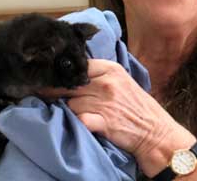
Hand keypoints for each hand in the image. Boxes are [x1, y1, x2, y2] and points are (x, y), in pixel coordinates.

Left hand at [42, 59, 194, 174]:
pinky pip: (79, 118)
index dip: (60, 73)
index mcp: (110, 69)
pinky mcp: (104, 121)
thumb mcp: (121, 81)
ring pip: (70, 102)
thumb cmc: (136, 106)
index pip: (76, 65)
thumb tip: (67, 71)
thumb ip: (97, 74)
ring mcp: (105, 102)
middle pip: (68, 84)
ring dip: (66, 109)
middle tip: (40, 93)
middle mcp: (107, 83)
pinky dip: (74, 121)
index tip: (46, 76)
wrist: (156, 133)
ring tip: (66, 111)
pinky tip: (75, 121)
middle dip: (53, 91)